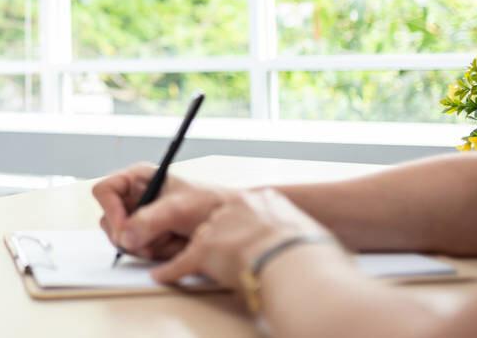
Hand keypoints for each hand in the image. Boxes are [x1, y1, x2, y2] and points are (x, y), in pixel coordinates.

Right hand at [92, 163, 232, 260]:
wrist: (226, 224)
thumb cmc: (206, 204)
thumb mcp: (178, 208)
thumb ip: (150, 220)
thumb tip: (125, 238)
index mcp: (137, 179)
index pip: (104, 191)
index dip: (110, 210)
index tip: (124, 229)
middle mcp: (133, 198)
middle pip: (108, 221)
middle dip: (131, 235)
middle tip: (152, 241)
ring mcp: (138, 220)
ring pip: (121, 240)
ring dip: (146, 246)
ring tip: (172, 238)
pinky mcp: (145, 238)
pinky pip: (136, 252)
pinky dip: (155, 253)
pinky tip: (173, 246)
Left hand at [151, 188, 337, 288]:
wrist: (297, 267)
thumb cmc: (314, 259)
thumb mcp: (314, 235)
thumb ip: (301, 235)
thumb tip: (312, 248)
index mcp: (267, 201)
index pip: (246, 210)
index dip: (244, 227)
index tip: (245, 237)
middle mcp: (238, 206)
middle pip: (220, 222)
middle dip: (221, 241)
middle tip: (227, 256)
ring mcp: (218, 226)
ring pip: (200, 240)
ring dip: (195, 254)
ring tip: (188, 264)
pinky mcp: (205, 249)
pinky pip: (182, 262)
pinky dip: (171, 271)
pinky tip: (162, 276)